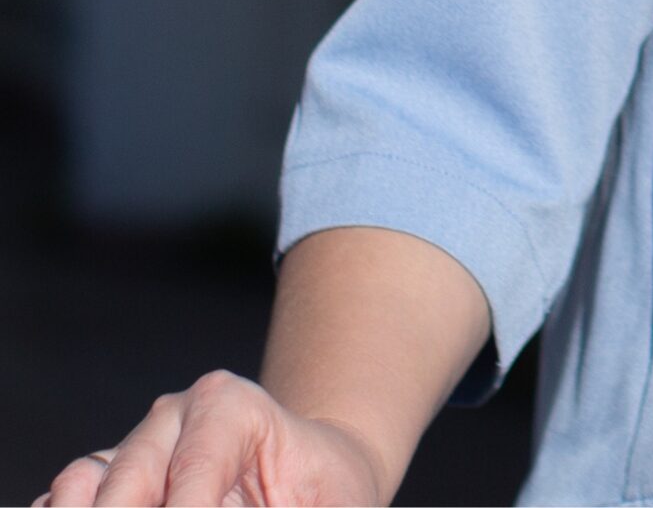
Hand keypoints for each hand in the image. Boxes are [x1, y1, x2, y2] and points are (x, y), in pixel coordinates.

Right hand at [33, 371, 388, 506]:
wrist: (315, 475)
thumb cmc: (327, 491)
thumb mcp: (334, 504)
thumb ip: (298, 506)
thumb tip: (235, 504)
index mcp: (231, 407)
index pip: (194, 472)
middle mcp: (172, 418)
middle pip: (130, 480)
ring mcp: (133, 449)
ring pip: (84, 487)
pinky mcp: (106, 484)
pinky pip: (66, 500)